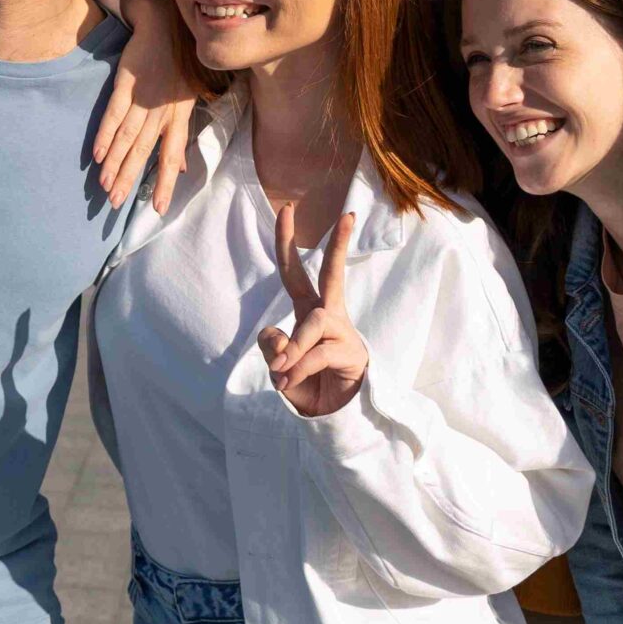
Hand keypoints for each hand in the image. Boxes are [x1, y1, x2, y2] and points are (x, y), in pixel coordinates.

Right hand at [91, 0, 197, 212]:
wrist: (165, 26)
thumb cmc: (179, 66)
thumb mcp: (188, 102)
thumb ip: (179, 138)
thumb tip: (181, 169)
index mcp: (178, 117)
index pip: (171, 155)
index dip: (165, 182)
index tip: (158, 208)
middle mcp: (161, 111)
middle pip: (143, 151)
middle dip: (130, 178)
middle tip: (116, 203)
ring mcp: (143, 98)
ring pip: (127, 137)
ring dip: (115, 162)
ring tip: (105, 185)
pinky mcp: (126, 84)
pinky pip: (114, 114)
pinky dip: (105, 134)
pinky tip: (97, 154)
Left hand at [258, 211, 367, 416]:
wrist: (330, 415)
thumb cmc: (305, 383)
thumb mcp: (277, 364)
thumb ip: (273, 347)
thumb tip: (280, 339)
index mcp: (307, 309)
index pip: (294, 270)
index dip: (287, 241)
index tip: (287, 209)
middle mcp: (326, 314)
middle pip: (331, 274)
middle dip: (339, 244)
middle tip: (348, 215)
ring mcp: (341, 332)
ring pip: (311, 324)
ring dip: (293, 350)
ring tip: (279, 372)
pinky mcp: (349, 354)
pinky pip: (316, 354)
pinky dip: (296, 368)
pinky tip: (286, 382)